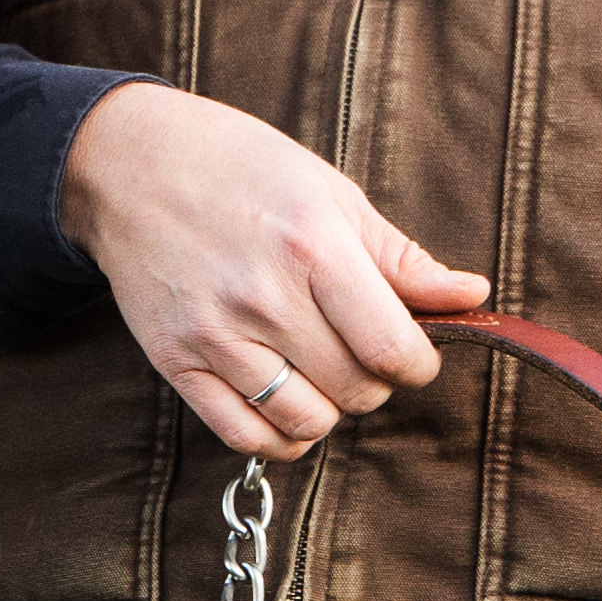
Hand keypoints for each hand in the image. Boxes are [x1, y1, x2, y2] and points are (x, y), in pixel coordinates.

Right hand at [54, 84, 490, 462]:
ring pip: (306, 421)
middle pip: (355, 390)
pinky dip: (280, 436)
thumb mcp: (330, 193)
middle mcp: (262, 298)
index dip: (418, 363)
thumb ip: (401, 257)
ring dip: (329, 408)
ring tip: (322, 371)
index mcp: (312, 248)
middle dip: (375, 380)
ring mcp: (214, 335)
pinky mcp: (175, 361)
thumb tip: (472, 295)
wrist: (129, 164)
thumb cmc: (240, 169)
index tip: (412, 350)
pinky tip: (288, 405)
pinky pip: (243, 436)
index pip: (393, 349)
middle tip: (360, 348)